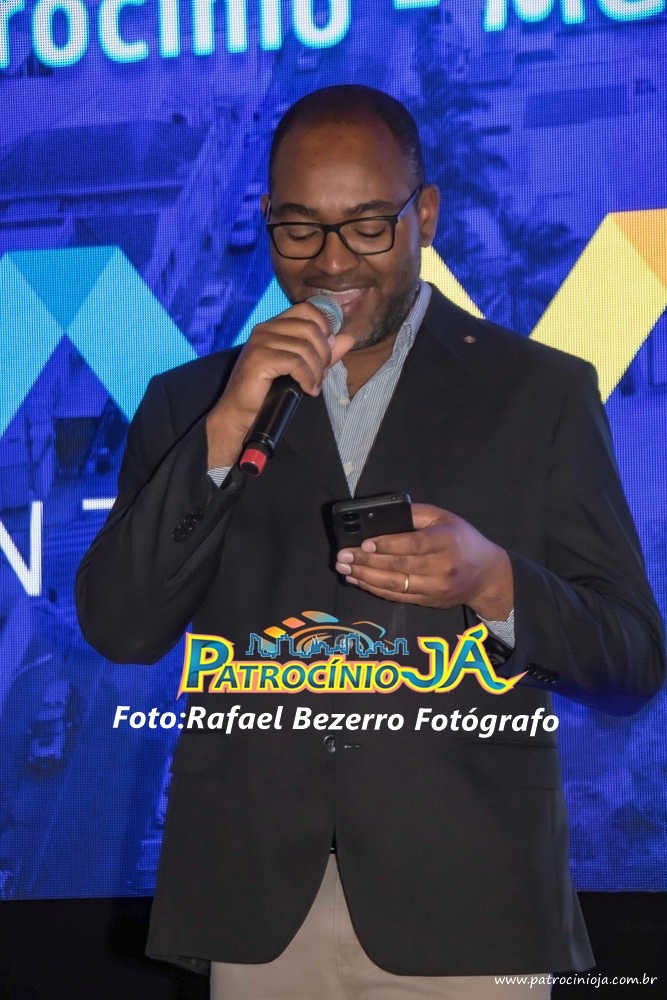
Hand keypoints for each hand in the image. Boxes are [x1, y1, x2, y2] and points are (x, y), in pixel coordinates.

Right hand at [206, 301, 354, 466]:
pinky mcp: (259, 359)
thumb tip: (349, 338)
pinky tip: (308, 389)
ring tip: (314, 386)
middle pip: (310, 329)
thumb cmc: (268, 390)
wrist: (240, 412)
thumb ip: (323, 352)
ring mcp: (261, 342)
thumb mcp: (301, 367)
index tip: (328, 349)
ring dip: (317, 371)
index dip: (324, 325)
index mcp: (274, 325)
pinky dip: (307, 378)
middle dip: (324, 354)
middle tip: (322, 375)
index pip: (307, 309)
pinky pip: (295, 363)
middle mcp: (266, 328)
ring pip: (305, 348)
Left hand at [335, 503, 513, 619]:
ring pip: (394, 585)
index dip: (387, 545)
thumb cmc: (463, 540)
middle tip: (342, 556)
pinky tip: (359, 580)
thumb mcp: (445, 518)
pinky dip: (375, 589)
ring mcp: (434, 588)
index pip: (412, 545)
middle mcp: (442, 568)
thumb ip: (417, 514)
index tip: (364, 544)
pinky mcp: (428, 601)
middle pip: (398, 566)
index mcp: (446, 542)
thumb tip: (383, 515)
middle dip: (366, 562)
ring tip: (344, 569)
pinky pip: (397, 597)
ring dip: (365, 578)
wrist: (488, 575)